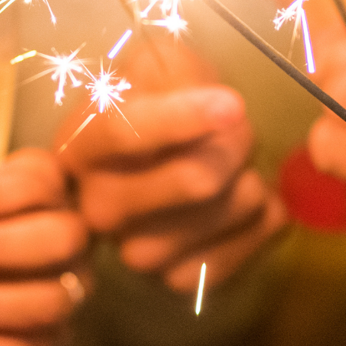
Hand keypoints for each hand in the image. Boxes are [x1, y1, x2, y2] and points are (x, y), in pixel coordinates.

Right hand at [59, 39, 284, 292]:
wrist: (170, 157)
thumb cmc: (161, 101)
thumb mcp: (155, 64)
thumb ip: (173, 71)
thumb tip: (213, 106)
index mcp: (80, 146)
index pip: (123, 132)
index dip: (181, 118)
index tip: (233, 104)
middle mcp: (97, 208)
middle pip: (196, 179)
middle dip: (235, 145)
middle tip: (241, 128)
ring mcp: (136, 253)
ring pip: (228, 208)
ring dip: (251, 178)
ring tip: (240, 164)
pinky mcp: (179, 281)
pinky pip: (248, 245)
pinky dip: (265, 215)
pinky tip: (251, 197)